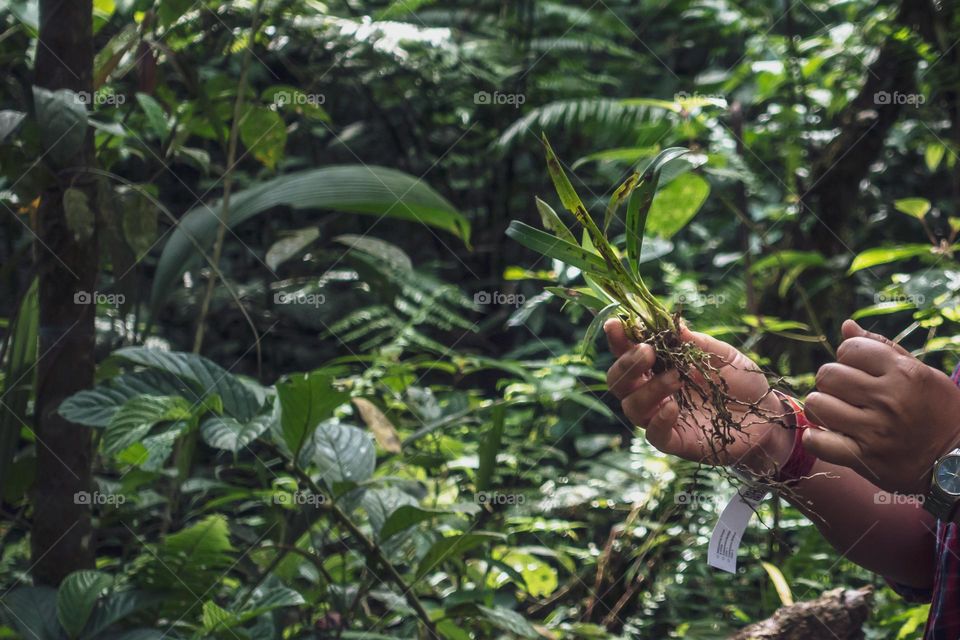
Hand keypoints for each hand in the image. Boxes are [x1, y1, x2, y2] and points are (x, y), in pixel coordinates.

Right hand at [603, 319, 792, 471]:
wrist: (769, 417)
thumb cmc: (743, 383)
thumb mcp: (723, 356)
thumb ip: (697, 343)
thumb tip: (673, 325)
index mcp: (660, 367)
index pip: (628, 353)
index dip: (618, 340)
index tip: (615, 324)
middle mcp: (654, 392)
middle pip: (619, 382)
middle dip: (626, 364)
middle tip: (647, 352)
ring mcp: (662, 418)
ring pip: (632, 407)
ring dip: (648, 390)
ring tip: (675, 378)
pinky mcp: (676, 441)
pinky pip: (654, 435)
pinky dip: (659, 421)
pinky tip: (673, 408)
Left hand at [803, 319, 959, 494]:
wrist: (957, 461)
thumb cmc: (937, 410)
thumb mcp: (920, 373)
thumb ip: (881, 347)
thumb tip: (846, 326)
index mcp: (904, 373)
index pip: (848, 349)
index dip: (849, 357)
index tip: (859, 371)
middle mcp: (888, 399)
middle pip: (827, 375)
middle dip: (832, 381)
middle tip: (847, 393)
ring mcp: (875, 431)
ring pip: (817, 404)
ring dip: (822, 407)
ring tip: (838, 413)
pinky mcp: (864, 458)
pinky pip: (818, 441)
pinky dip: (816, 438)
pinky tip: (828, 435)